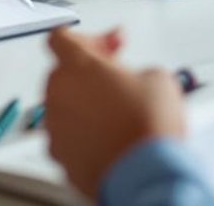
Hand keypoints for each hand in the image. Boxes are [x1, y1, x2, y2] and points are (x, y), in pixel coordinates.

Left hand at [43, 29, 185, 197]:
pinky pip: (67, 136)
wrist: (144, 174)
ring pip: (65, 106)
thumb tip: (139, 82)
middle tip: (118, 82)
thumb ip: (136, 71)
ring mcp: (55, 126)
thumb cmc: (148, 126)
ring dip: (86, 106)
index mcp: (78, 66)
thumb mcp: (158, 79)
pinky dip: (84, 134)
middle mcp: (58, 93)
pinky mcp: (59, 155)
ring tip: (119, 116)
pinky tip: (109, 139)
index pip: (60, 38)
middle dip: (89, 75)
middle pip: (63, 74)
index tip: (107, 48)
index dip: (86, 40)